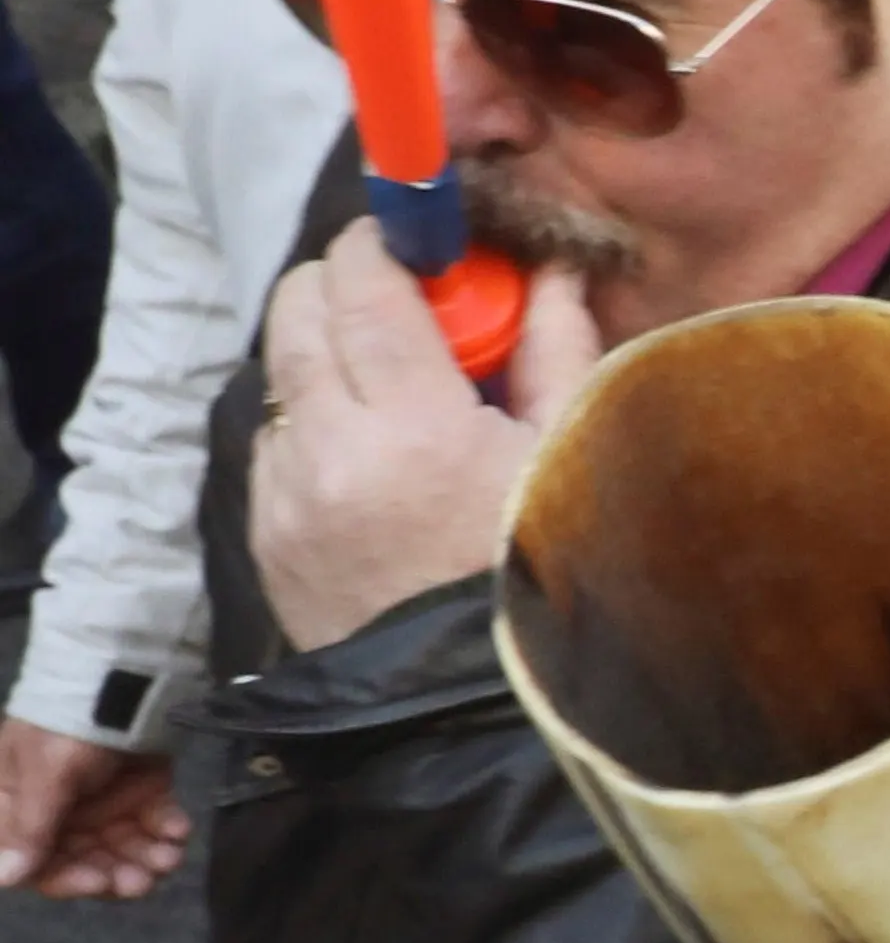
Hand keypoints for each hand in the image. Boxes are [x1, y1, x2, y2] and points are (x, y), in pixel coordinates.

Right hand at [0, 721, 187, 897]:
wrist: (124, 677)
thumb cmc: (71, 725)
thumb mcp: (46, 773)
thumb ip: (31, 825)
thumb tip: (6, 878)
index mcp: (24, 808)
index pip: (37, 861)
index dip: (65, 878)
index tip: (94, 882)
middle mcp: (63, 813)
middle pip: (87, 861)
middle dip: (115, 874)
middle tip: (141, 881)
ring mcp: (105, 803)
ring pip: (125, 848)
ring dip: (147, 859)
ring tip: (169, 858)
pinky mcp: (144, 792)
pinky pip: (155, 824)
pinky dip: (168, 830)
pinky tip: (179, 829)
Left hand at [246, 222, 596, 655]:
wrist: (479, 703)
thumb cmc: (546, 574)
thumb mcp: (569, 457)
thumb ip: (557, 350)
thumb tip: (553, 272)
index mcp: (417, 427)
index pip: (363, 286)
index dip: (382, 244)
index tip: (414, 240)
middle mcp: (333, 451)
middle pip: (297, 310)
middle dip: (341, 285)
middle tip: (403, 302)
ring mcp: (287, 494)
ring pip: (280, 374)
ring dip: (327, 358)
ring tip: (395, 395)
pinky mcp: (266, 532)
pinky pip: (275, 443)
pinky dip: (315, 426)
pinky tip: (373, 461)